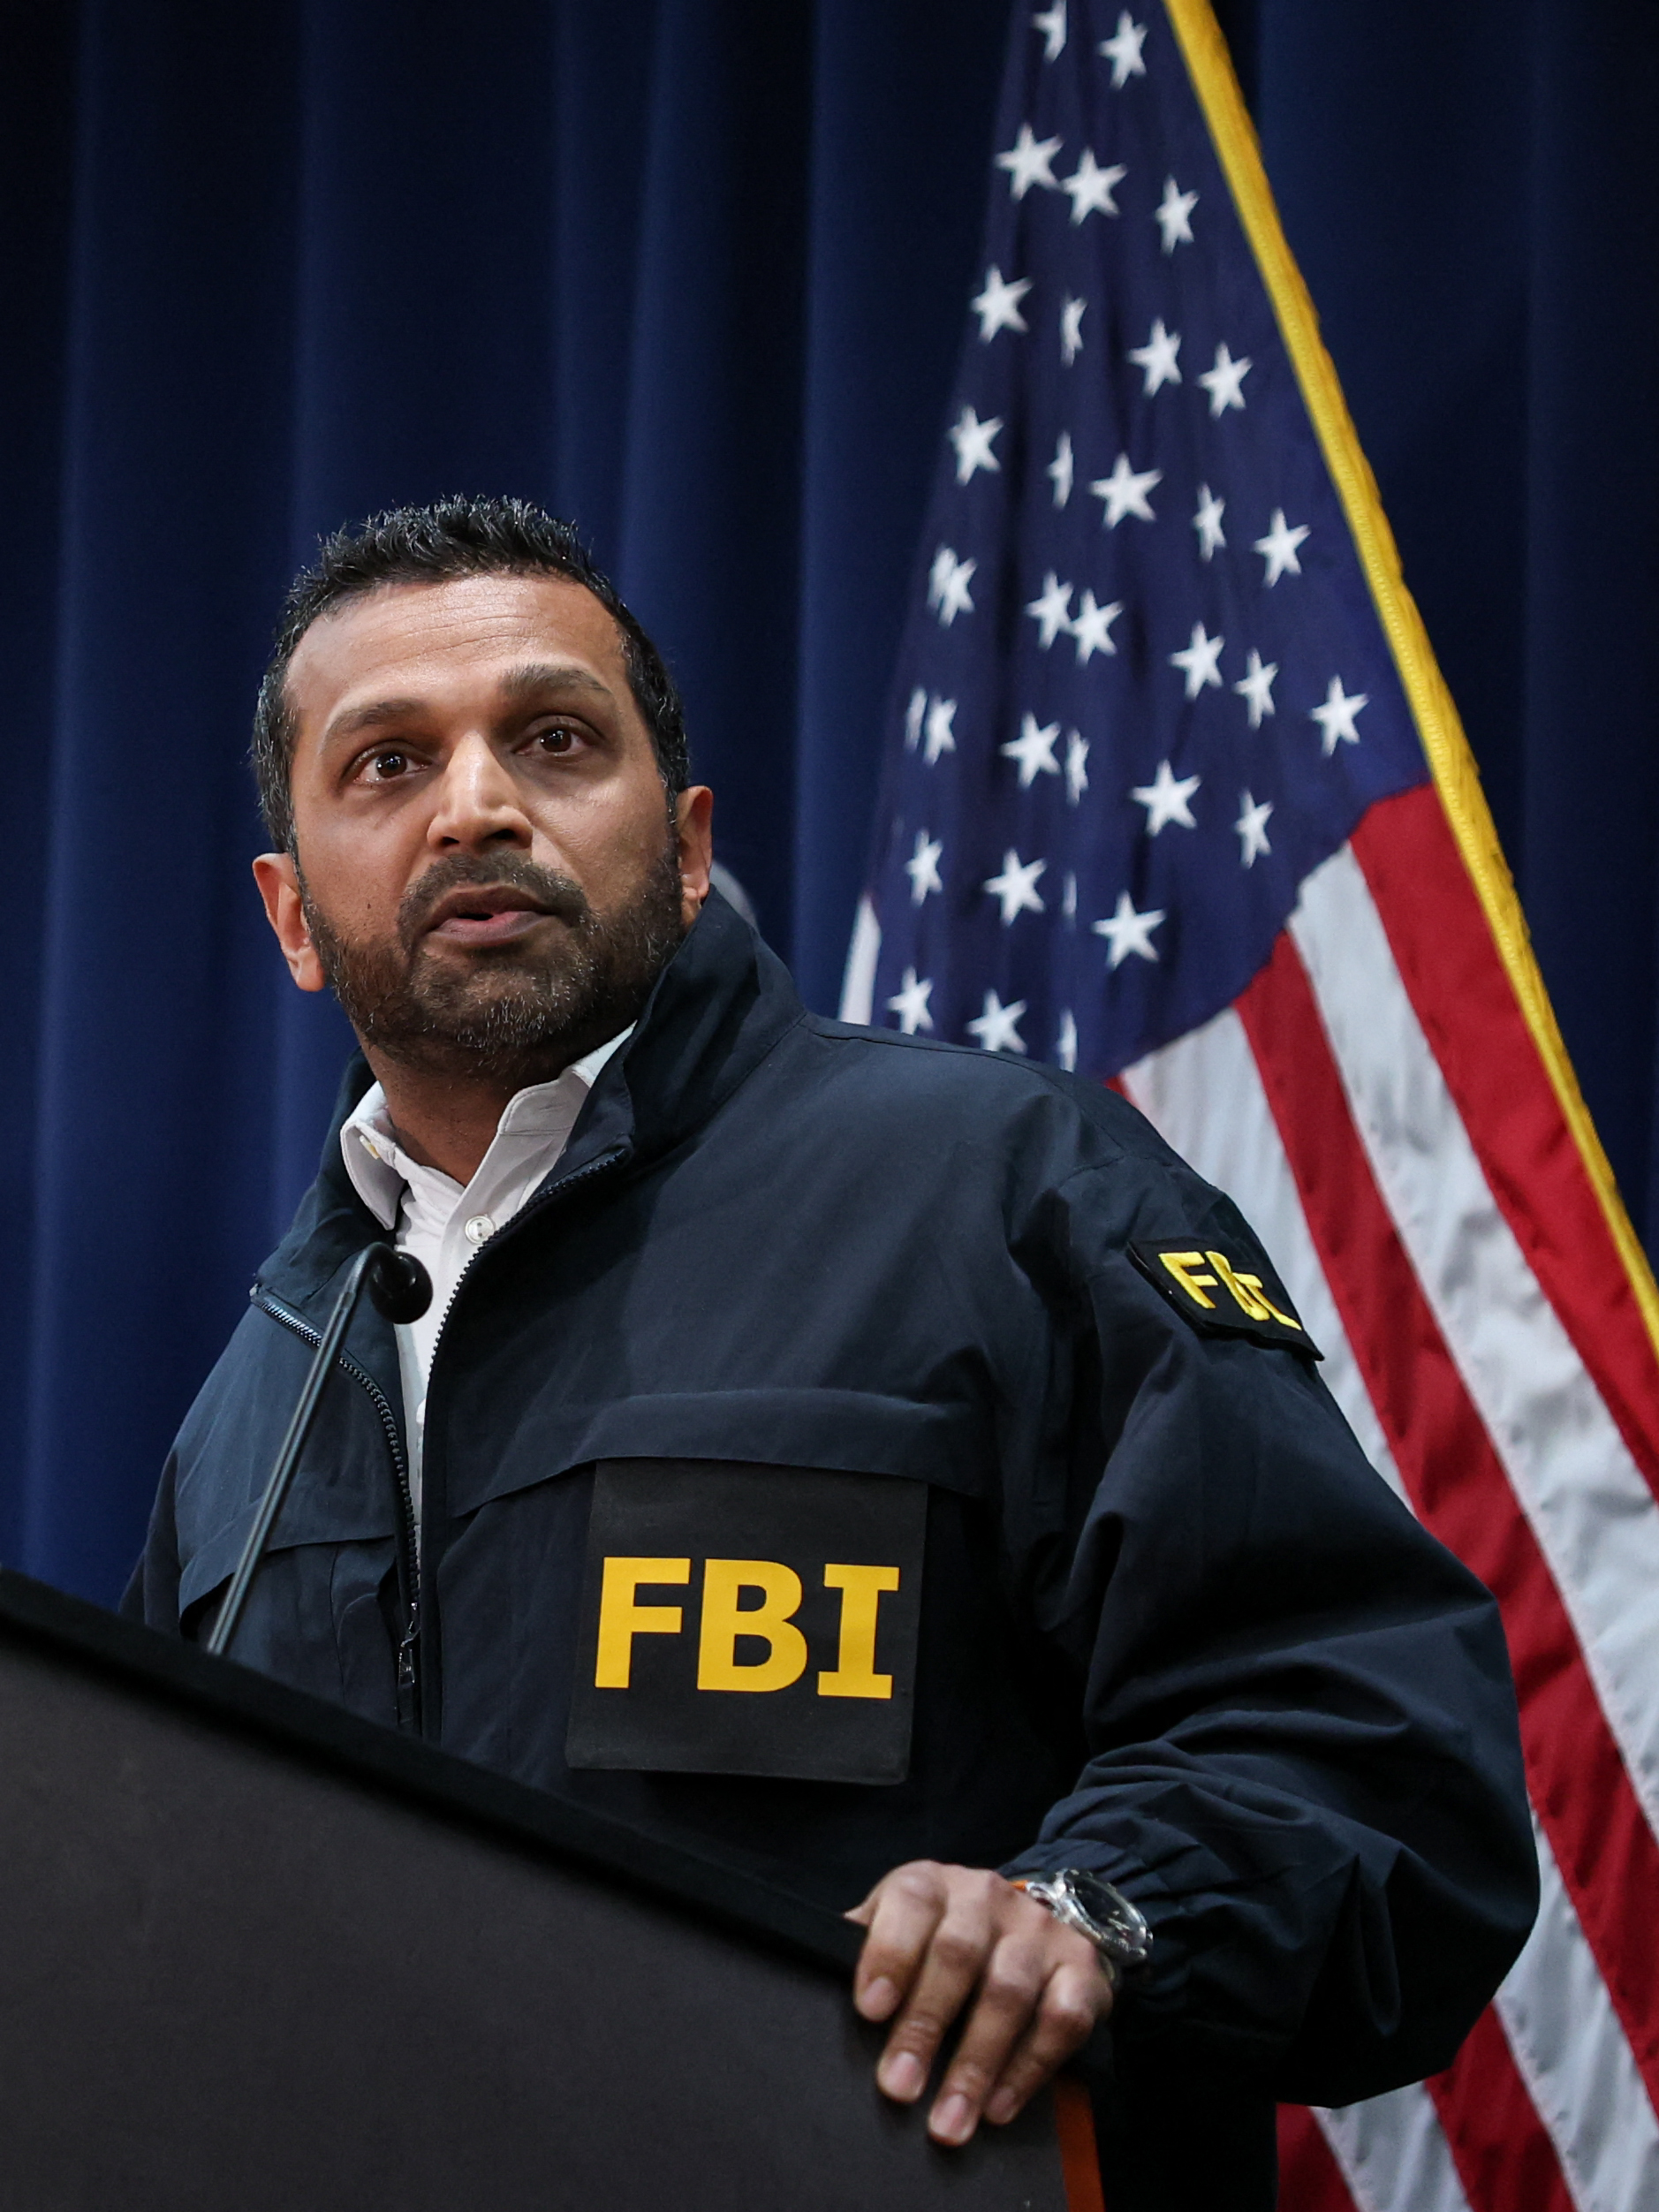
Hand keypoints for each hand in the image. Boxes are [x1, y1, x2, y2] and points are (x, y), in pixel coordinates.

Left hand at [845, 1860, 1111, 2146]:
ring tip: (950, 2120)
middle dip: (925, 2026)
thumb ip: (864, 1947)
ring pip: (1009, 1991)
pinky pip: (1062, 2019)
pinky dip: (1030, 2067)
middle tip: (899, 2087)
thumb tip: (815, 1985)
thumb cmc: (941, 1936)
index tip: (869, 2010)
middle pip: (958, 1954)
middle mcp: (987, 1896)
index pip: (910, 1904)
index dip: (889, 1953)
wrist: (1028, 1923)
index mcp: (932, 1883)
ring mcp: (1038, 1930)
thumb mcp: (899, 1926)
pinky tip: (999, 2106)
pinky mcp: (1081, 1968)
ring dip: (977, 2062)